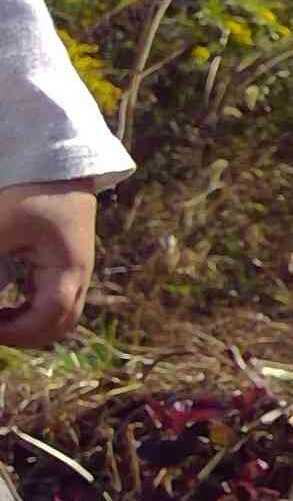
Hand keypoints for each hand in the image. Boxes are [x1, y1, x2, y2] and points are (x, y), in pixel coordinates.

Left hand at [0, 180, 95, 347]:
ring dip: (28, 325)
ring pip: (60, 318)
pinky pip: (54, 302)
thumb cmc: (32, 190)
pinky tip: (5, 305)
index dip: (15, 332)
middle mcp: (78, 277)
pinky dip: (30, 312)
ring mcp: (74, 273)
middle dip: (23, 336)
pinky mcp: (65, 266)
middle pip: (60, 326)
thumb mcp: (1, 227)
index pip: (49, 318)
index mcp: (69, 269)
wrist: (59, 164)